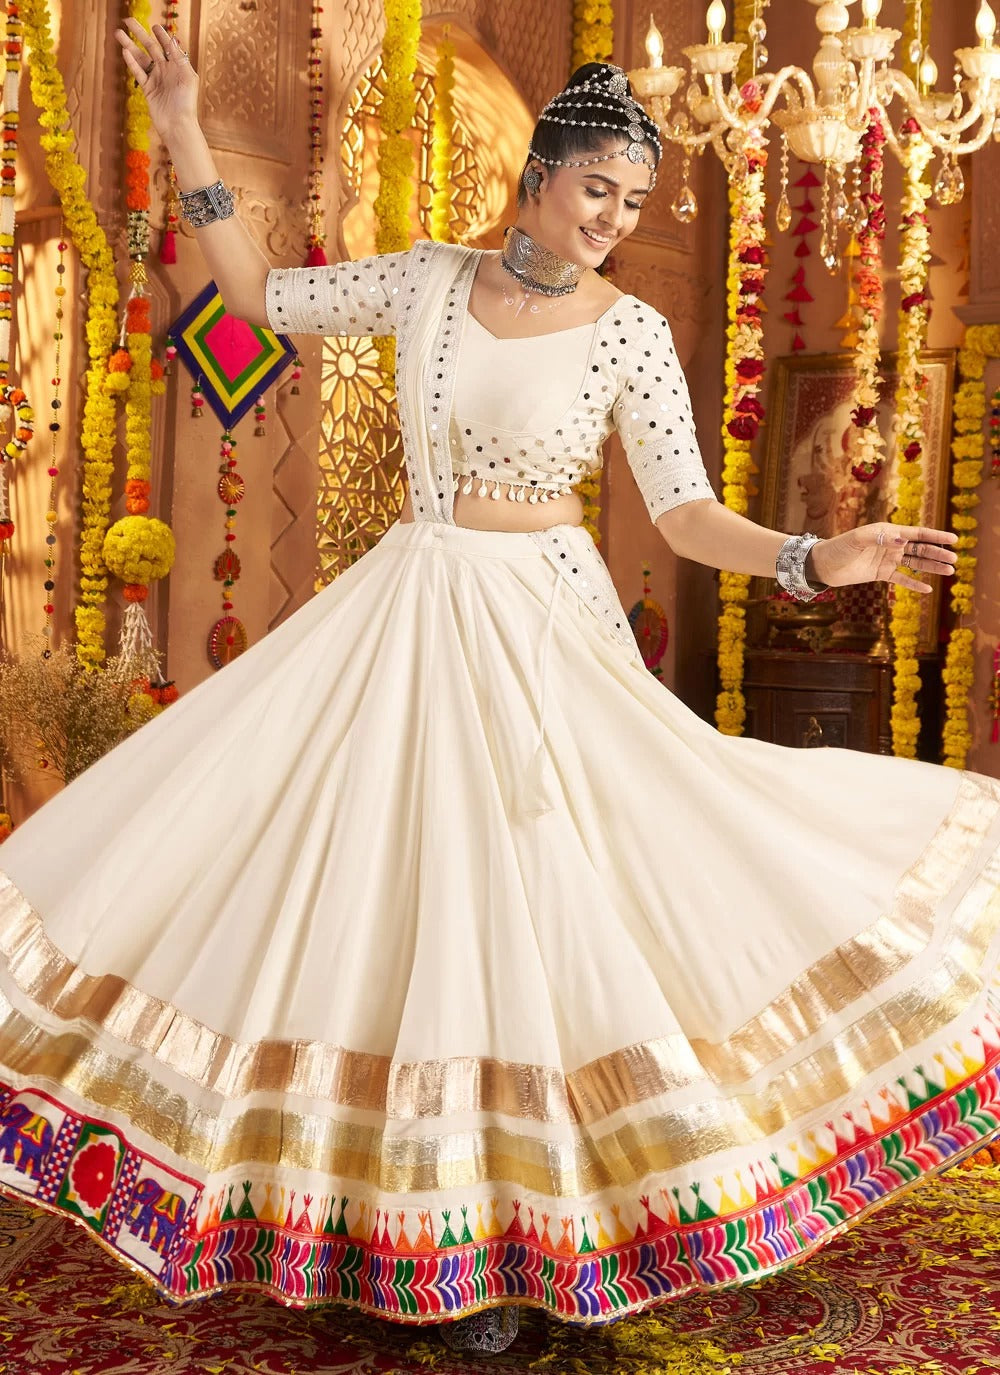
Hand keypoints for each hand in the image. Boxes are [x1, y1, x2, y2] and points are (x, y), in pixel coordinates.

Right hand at [114, 20, 198, 142]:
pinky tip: (124, 51)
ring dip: (130, 45)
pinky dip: (131, 62)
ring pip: (141, 58)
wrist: (178, 126)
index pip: (168, 46)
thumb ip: (180, 58)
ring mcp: (156, 79)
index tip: (154, 26)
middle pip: (151, 47)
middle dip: (140, 33)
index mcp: (178, 67)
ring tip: (118, 33)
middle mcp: (166, 71)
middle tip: (128, 21)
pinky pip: (138, 72)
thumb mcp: (188, 77)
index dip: (162, 35)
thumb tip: (173, 39)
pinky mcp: (148, 89)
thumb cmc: (187, 104)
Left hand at [809, 522, 957, 594]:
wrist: (823, 565)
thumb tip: (901, 540)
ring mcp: (887, 560)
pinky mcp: (881, 574)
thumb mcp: (857, 540)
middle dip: (937, 554)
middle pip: (920, 549)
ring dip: (931, 567)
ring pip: (914, 563)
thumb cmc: (839, 547)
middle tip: (954, 560)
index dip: (935, 536)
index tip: (953, 539)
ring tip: (949, 571)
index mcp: (888, 532)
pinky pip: (901, 579)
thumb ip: (879, 538)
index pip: (917, 533)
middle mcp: (891, 545)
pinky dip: (914, 583)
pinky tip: (928, 589)